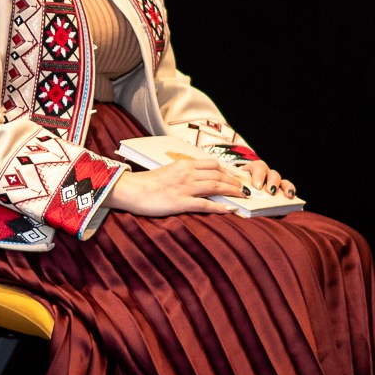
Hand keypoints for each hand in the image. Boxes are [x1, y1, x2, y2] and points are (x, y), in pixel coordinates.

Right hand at [106, 159, 247, 216]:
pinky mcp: (180, 202)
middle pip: (218, 175)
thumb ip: (182, 172)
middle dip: (233, 182)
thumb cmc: (146, 183)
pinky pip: (205, 204)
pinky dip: (219, 207)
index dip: (227, 171)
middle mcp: (187, 174)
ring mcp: (184, 188)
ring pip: (215, 187)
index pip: (212, 164)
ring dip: (231, 191)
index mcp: (184, 165)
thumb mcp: (167, 171)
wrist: (131, 190)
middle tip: (243, 189)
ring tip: (242, 197)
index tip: (234, 177)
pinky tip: (229, 210)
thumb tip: (195, 176)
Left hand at [235, 157, 296, 197]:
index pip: (258, 168)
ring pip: (282, 181)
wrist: (241, 186)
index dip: (259, 176)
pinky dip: (291, 191)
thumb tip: (235, 201)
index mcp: (253, 169)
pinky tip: (291, 198)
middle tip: (270, 191)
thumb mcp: (236, 185)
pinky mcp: (280, 189)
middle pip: (272, 174)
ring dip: (285, 187)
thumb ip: (237, 189)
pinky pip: (288, 188)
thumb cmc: (239, 186)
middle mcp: (266, 174)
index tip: (257, 186)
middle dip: (272, 183)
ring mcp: (274, 181)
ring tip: (288, 196)